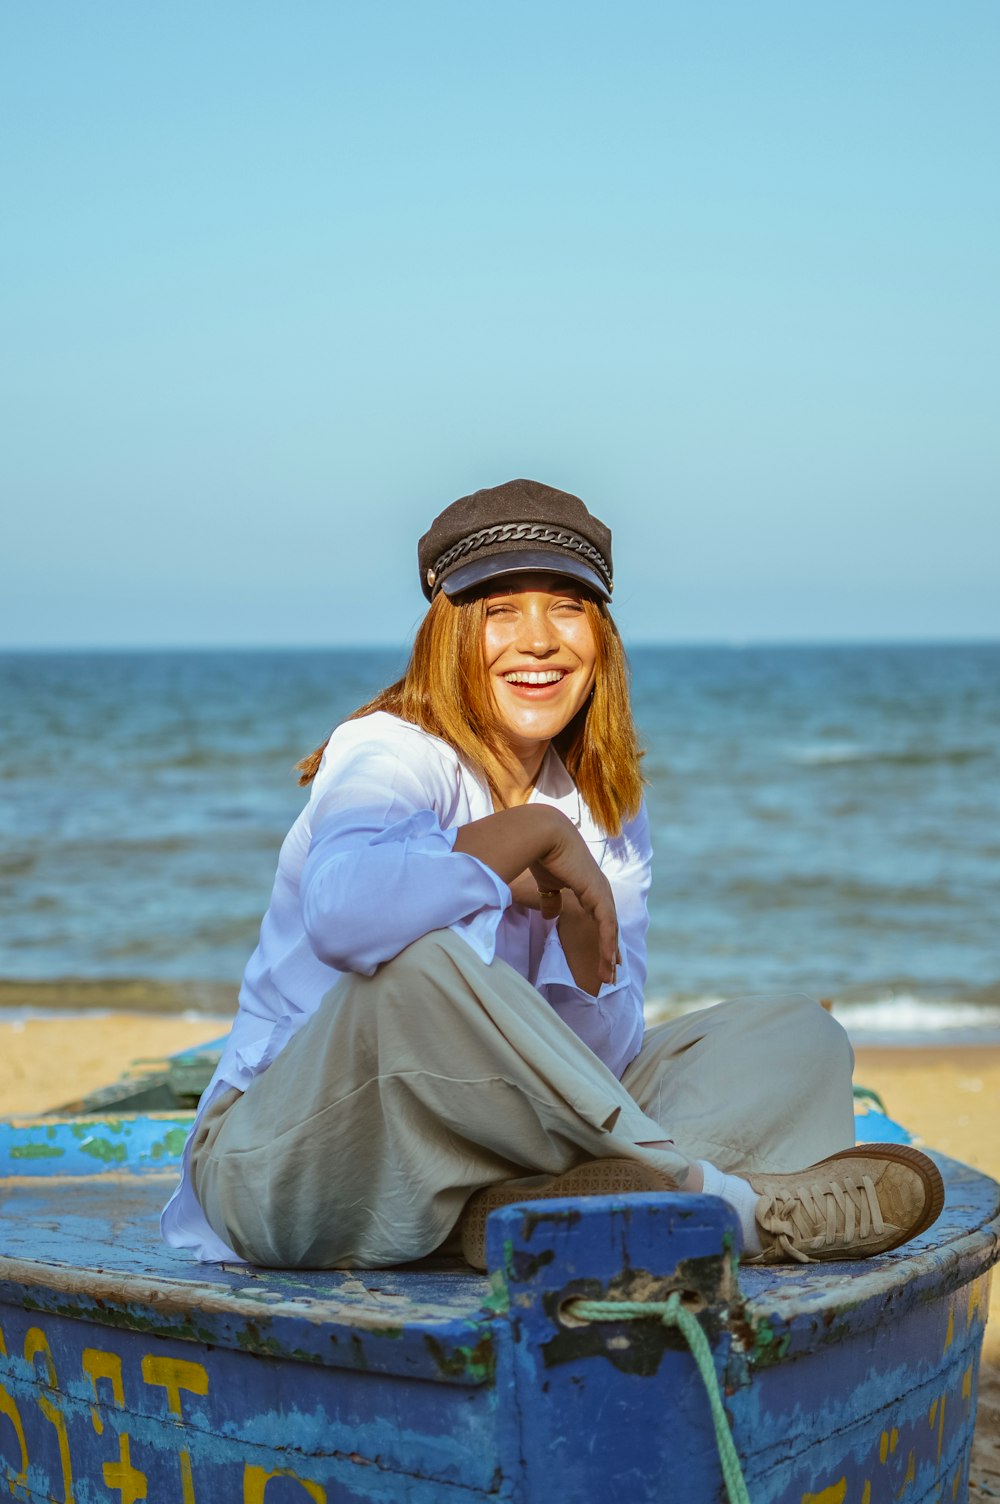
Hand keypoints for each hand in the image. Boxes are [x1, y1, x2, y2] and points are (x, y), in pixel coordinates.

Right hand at [453, 805, 619, 987]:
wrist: (543, 835)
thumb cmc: (542, 855)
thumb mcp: (547, 885)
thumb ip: (552, 900)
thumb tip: (552, 915)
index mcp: (588, 887)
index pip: (600, 918)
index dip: (603, 939)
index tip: (604, 959)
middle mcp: (599, 890)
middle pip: (609, 927)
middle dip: (610, 952)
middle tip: (611, 976)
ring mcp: (601, 892)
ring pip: (610, 930)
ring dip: (610, 955)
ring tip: (609, 978)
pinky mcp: (598, 895)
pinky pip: (607, 926)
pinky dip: (608, 945)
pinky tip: (608, 962)